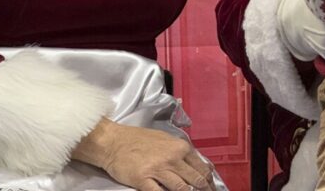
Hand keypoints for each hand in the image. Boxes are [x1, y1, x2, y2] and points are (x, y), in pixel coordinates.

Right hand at [72, 118, 214, 190]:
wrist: (113, 141)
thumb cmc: (137, 139)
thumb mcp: (165, 139)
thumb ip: (180, 152)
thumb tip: (195, 165)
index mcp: (180, 147)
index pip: (203, 167)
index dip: (209, 181)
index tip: (210, 188)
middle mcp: (172, 158)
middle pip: (196, 180)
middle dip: (204, 190)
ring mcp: (158, 170)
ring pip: (182, 189)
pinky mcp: (144, 180)